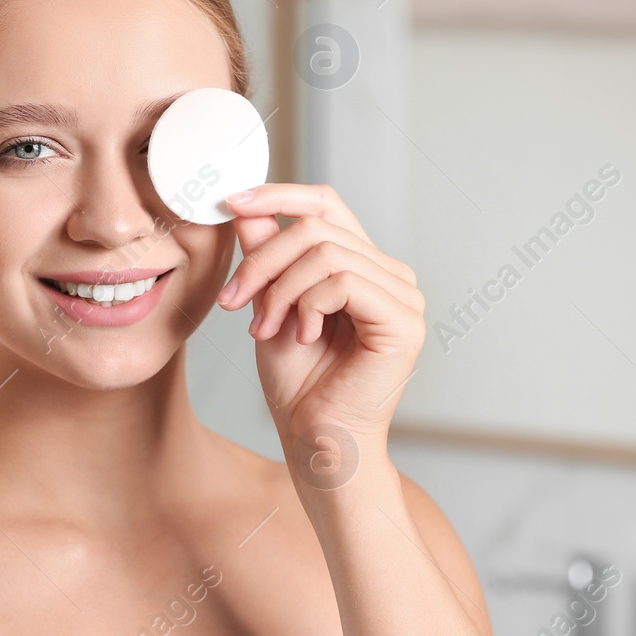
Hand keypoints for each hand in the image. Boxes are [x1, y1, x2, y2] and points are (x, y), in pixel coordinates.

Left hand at [215, 183, 425, 479]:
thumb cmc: (297, 384)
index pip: (326, 204)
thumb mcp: (269, 303)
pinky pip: (345, 281)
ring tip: (265, 328)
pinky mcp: (404, 321)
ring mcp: (404, 296)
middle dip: (263, 260)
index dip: (279, 194)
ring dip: (280, 289)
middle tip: (235, 302)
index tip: (231, 201)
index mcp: (362, 265)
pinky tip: (303, 334)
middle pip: (317, 227)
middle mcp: (390, 274)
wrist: (314, 440)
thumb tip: (243, 205)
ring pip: (326, 253)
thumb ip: (264, 254)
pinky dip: (309, 304)